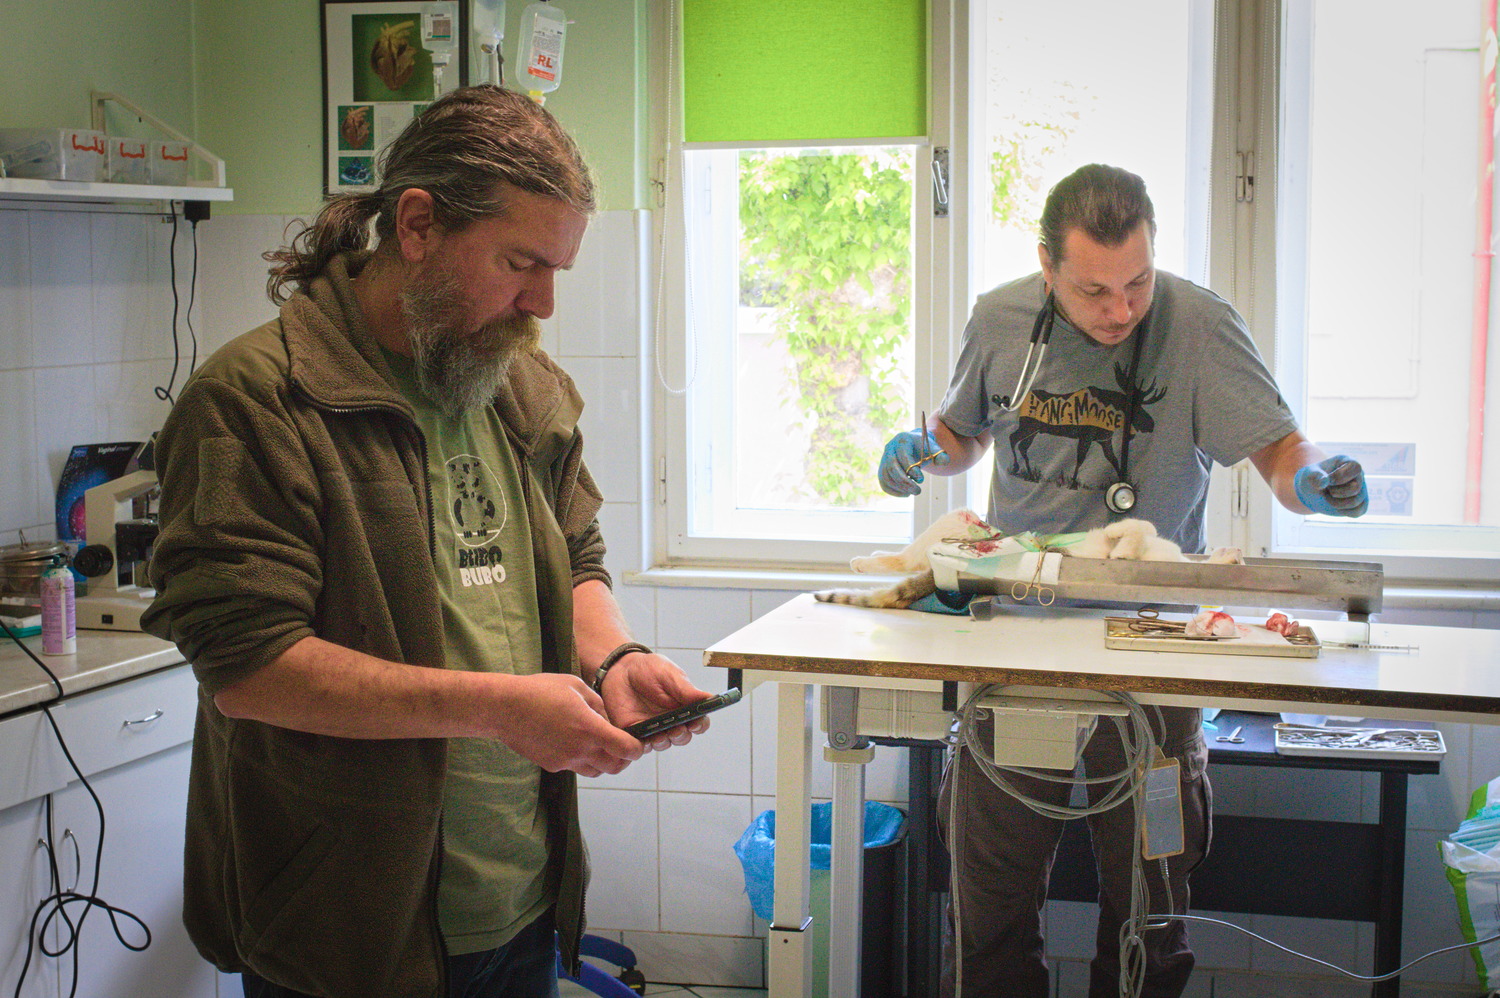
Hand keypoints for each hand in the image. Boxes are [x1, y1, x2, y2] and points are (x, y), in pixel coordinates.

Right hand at [491, 673, 643, 777]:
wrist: (504, 708)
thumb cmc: (539, 690)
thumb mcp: (576, 686)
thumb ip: (598, 704)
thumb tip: (609, 717)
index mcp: (590, 728)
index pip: (626, 749)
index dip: (636, 748)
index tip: (637, 742)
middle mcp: (579, 750)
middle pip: (615, 766)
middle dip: (623, 758)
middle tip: (622, 745)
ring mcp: (565, 761)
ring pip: (596, 771)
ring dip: (603, 761)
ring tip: (598, 743)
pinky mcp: (551, 765)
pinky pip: (575, 768)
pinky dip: (582, 760)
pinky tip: (573, 742)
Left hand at [601, 651, 712, 752]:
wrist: (620, 669)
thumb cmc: (648, 669)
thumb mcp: (669, 675)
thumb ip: (686, 690)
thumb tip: (710, 698)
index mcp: (684, 706)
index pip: (699, 722)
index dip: (699, 725)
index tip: (696, 723)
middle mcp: (672, 720)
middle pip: (683, 737)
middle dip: (682, 735)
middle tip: (677, 729)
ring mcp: (654, 727)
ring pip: (664, 743)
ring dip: (664, 741)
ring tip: (660, 734)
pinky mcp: (636, 731)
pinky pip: (642, 745)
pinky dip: (644, 745)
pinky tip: (645, 739)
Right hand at [878, 428, 948, 496]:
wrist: (913, 445)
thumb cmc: (924, 449)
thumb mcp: (934, 449)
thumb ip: (941, 455)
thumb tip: (944, 462)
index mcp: (903, 440)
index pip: (903, 456)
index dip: (911, 469)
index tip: (921, 480)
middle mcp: (890, 448)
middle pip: (892, 467)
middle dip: (904, 482)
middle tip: (918, 491)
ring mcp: (884, 459)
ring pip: (886, 476)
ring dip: (899, 488)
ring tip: (912, 492)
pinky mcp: (882, 468)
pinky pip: (883, 482)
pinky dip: (893, 491)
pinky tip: (905, 494)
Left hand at [1293, 455, 1367, 516]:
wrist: (1313, 491)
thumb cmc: (1314, 479)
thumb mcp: (1310, 475)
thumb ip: (1315, 476)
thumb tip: (1324, 482)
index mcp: (1349, 462)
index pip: (1355, 467)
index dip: (1340, 476)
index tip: (1327, 480)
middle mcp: (1358, 475)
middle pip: (1356, 487)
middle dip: (1336, 492)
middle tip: (1326, 490)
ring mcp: (1361, 489)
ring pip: (1357, 501)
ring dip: (1337, 503)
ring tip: (1328, 497)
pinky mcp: (1360, 503)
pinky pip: (1358, 511)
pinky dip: (1343, 512)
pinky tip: (1335, 506)